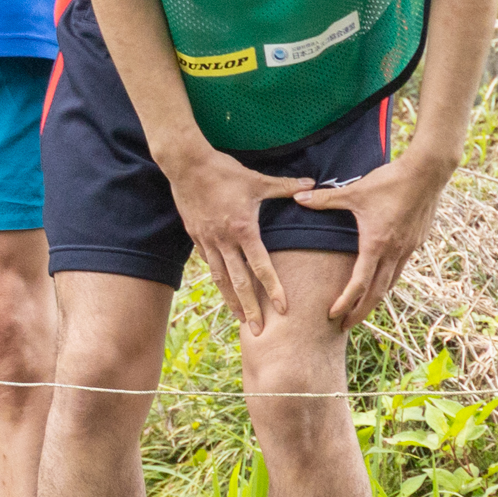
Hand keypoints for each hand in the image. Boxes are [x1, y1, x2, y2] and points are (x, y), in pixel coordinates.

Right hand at [161, 136, 315, 331]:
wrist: (186, 165)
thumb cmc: (224, 171)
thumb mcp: (257, 180)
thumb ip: (285, 187)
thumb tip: (311, 184)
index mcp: (243, 229)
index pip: (261, 267)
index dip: (273, 289)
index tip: (283, 308)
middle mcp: (224, 241)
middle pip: (239, 282)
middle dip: (250, 308)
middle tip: (258, 331)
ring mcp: (207, 240)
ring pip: (221, 278)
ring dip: (231, 301)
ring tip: (240, 319)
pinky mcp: (195, 236)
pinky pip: (209, 263)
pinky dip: (218, 279)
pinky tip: (224, 289)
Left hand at [292, 148, 458, 323]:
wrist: (427, 173)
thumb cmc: (389, 182)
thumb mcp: (353, 191)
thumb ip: (325, 199)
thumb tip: (297, 198)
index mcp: (377, 244)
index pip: (359, 283)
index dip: (345, 302)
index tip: (332, 315)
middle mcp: (395, 252)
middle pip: (377, 293)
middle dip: (360, 312)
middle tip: (345, 326)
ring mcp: (408, 249)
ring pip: (391, 283)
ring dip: (375, 298)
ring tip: (361, 308)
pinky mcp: (417, 242)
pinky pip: (400, 269)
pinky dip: (388, 280)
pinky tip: (381, 280)